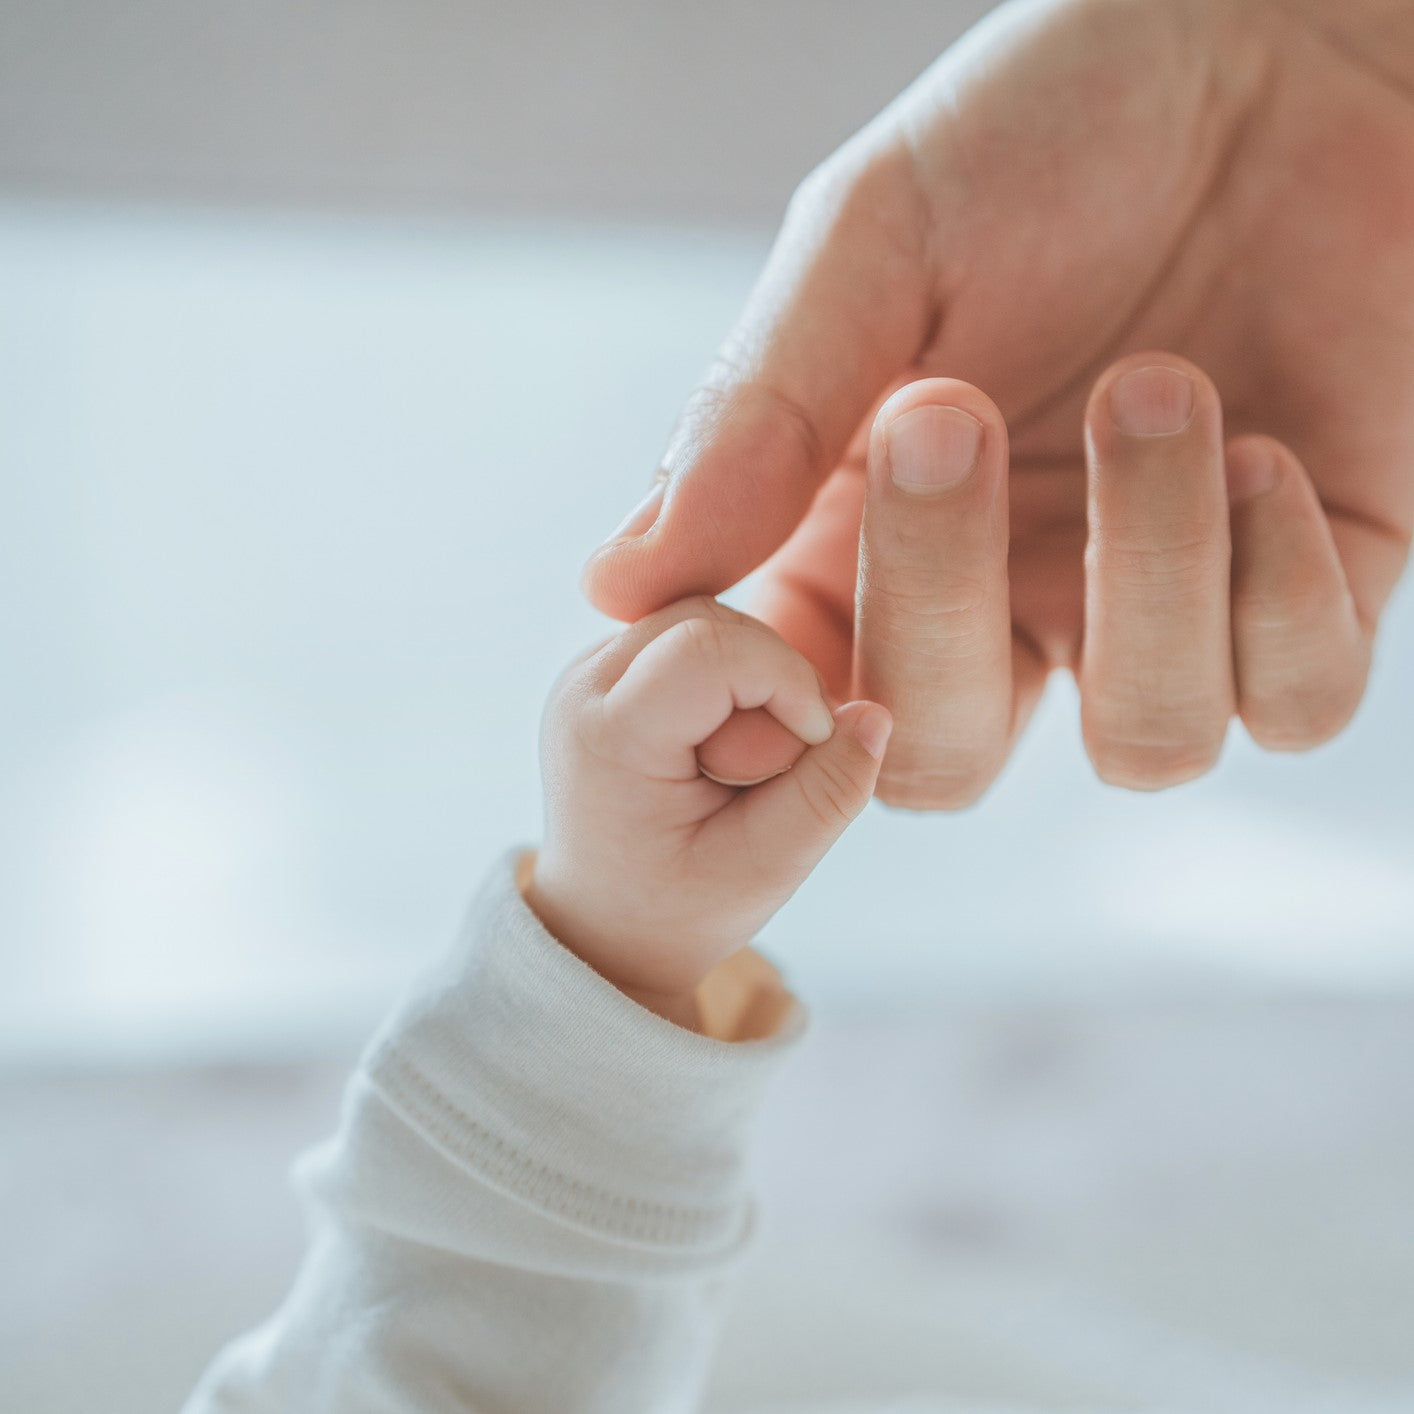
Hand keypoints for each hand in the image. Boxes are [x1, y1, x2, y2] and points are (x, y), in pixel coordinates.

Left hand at [525, 596, 891, 1026]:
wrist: (604, 924)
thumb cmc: (678, 907)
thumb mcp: (766, 869)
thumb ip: (828, 794)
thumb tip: (875, 715)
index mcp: (609, 736)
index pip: (712, 647)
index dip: (788, 682)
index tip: (811, 747)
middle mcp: (584, 686)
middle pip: (712, 623)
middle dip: (771, 683)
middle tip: (768, 769)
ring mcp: (591, 669)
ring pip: (707, 619)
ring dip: (752, 681)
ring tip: (743, 762)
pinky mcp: (613, 665)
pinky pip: (694, 635)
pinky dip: (732, 680)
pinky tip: (726, 743)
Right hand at [582, 0, 1413, 806]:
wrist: (1276, 35)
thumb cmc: (1051, 126)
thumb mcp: (872, 244)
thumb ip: (755, 419)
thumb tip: (614, 587)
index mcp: (875, 536)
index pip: (797, 699)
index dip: (767, 696)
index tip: (746, 600)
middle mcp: (1012, 596)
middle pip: (946, 762)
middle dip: (938, 606)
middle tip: (945, 412)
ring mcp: (1158, 601)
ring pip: (1145, 746)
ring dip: (1148, 569)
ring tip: (1157, 379)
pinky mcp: (1318, 582)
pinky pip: (1294, 702)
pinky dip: (1274, 590)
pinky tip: (1261, 447)